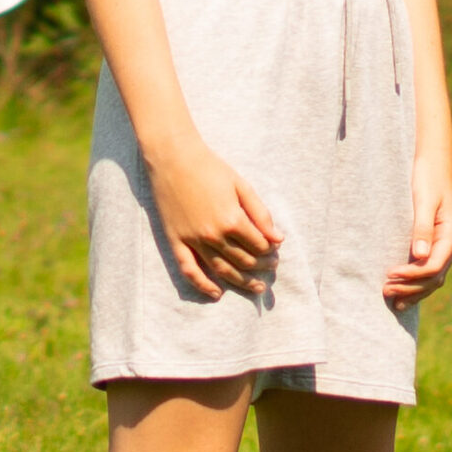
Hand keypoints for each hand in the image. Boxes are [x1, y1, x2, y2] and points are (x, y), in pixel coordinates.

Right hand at [145, 140, 282, 300]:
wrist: (173, 158)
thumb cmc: (210, 168)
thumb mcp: (241, 185)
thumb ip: (260, 213)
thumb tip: (278, 239)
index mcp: (232, 220)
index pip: (259, 245)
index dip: (270, 250)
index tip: (274, 250)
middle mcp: (214, 235)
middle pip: (243, 260)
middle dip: (261, 266)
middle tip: (270, 268)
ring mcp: (193, 241)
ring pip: (222, 270)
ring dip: (241, 281)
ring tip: (256, 287)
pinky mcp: (176, 242)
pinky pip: (189, 270)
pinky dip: (203, 285)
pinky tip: (217, 293)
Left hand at [384, 158, 451, 305]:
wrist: (433, 162)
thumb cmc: (428, 178)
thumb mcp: (424, 200)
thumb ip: (421, 228)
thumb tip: (419, 257)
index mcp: (451, 236)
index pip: (433, 267)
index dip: (412, 276)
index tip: (389, 274)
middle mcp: (450, 245)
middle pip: (433, 278)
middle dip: (411, 288)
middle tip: (385, 290)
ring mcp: (443, 246)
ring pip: (432, 278)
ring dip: (413, 290)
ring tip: (392, 299)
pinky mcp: (434, 244)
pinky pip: (428, 270)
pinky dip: (415, 283)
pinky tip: (401, 289)